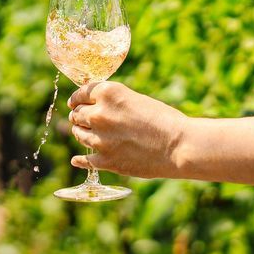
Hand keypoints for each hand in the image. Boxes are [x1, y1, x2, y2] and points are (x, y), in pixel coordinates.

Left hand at [66, 81, 189, 178]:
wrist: (178, 145)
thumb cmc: (164, 119)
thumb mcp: (136, 99)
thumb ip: (113, 102)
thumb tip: (96, 107)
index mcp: (108, 93)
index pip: (81, 93)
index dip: (77, 98)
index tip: (75, 102)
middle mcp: (99, 114)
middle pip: (77, 114)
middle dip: (79, 115)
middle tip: (80, 118)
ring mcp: (100, 139)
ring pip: (78, 134)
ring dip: (81, 133)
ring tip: (84, 134)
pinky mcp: (106, 160)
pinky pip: (84, 160)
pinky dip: (80, 160)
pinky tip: (77, 160)